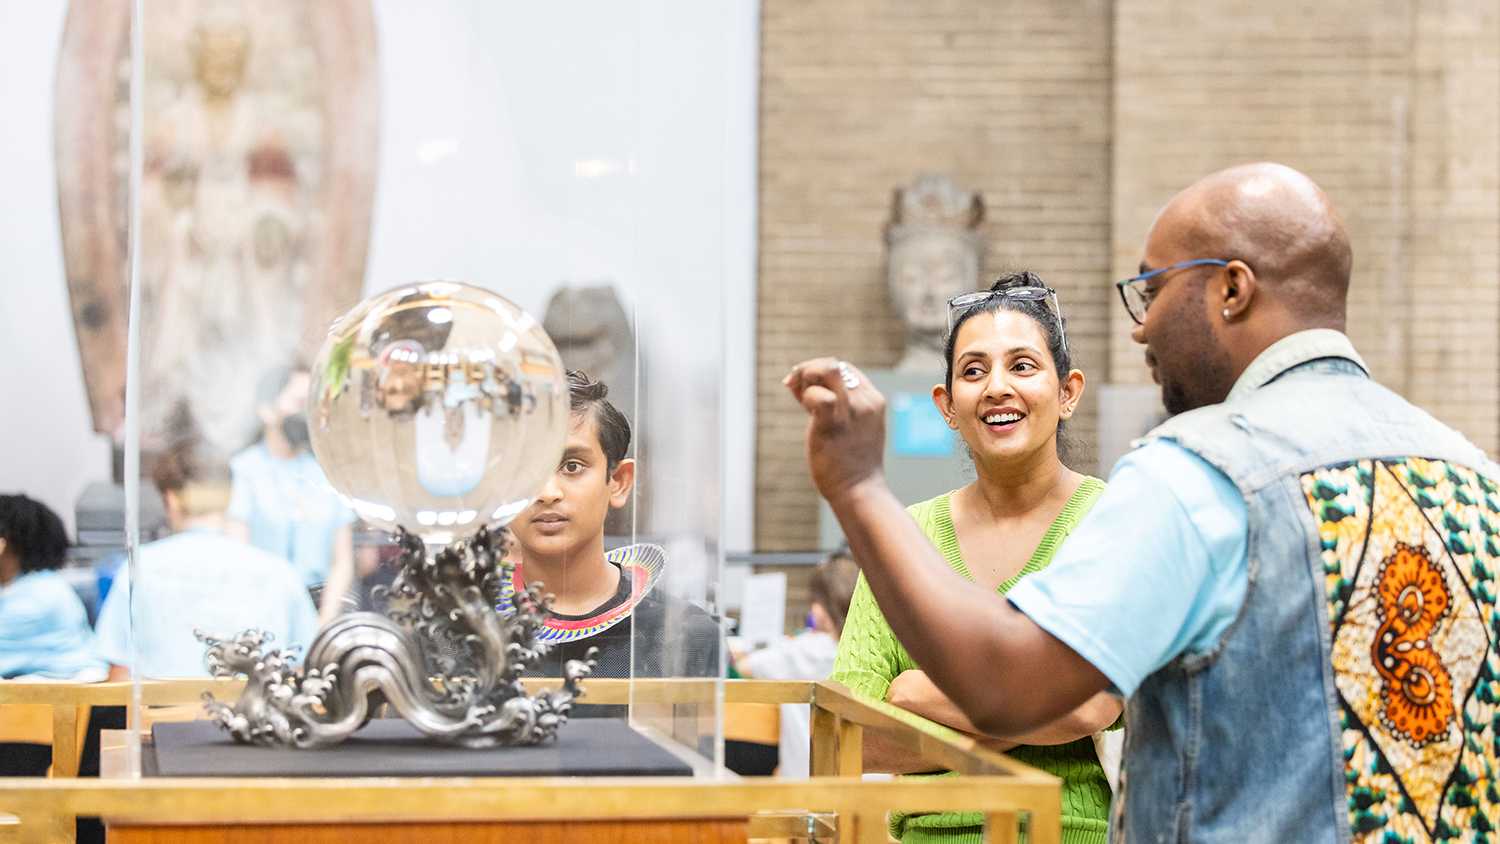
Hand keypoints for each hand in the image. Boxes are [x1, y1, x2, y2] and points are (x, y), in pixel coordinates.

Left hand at [783, 357, 886, 503]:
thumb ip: (830, 405)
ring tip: (798, 393)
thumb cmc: (850, 464)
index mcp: (873, 400)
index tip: (805, 386)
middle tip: (794, 385)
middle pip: (834, 364)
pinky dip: (806, 396)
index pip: (846, 369)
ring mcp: (851, 410)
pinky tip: (804, 408)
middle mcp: (865, 401)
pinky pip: (817, 394)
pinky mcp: (833, 422)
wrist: (859, 491)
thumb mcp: (849, 428)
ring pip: (827, 369)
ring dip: (806, 375)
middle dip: (810, 369)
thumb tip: (798, 386)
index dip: (821, 371)